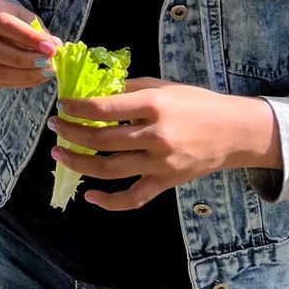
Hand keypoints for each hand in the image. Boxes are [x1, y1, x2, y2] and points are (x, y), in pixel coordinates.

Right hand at [0, 0, 57, 88]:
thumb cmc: (12, 17)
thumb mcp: (25, 16)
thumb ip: (37, 30)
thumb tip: (55, 46)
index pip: (2, 23)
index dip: (27, 37)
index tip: (50, 47)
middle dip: (21, 59)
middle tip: (46, 63)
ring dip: (22, 74)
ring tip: (45, 72)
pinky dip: (18, 82)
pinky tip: (36, 78)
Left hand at [50, 78, 280, 210]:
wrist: (233, 132)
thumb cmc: (196, 104)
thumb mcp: (163, 87)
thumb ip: (129, 91)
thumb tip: (95, 94)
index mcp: (154, 106)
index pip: (104, 108)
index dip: (77, 108)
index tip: (61, 106)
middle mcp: (156, 136)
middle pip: (101, 139)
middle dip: (71, 133)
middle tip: (55, 127)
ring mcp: (161, 163)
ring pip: (109, 169)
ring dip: (78, 163)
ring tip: (59, 153)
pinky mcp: (166, 182)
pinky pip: (133, 198)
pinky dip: (110, 202)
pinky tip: (90, 196)